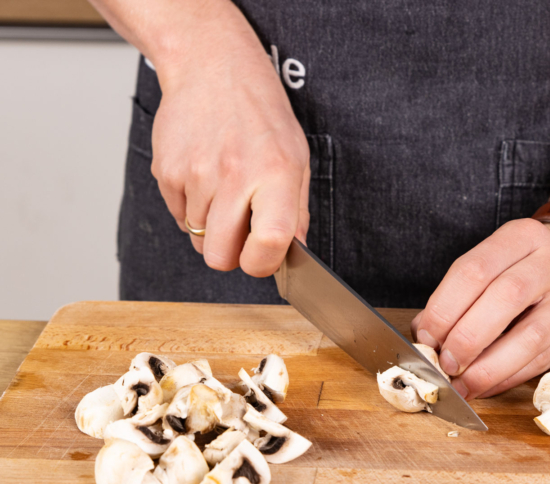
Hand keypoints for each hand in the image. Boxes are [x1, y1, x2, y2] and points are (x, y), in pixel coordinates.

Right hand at [150, 21, 309, 276]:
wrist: (212, 67)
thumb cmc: (259, 112)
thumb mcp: (296, 157)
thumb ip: (296, 210)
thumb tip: (292, 250)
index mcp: (275, 174)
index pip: (269, 242)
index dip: (263, 263)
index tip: (263, 258)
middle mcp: (234, 176)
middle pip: (219, 257)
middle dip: (229, 254)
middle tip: (240, 230)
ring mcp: (195, 174)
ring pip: (198, 238)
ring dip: (211, 225)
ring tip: (224, 188)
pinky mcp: (166, 172)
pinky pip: (179, 216)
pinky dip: (192, 206)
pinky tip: (205, 175)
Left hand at [411, 219, 549, 399]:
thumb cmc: (530, 265)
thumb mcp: (498, 259)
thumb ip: (461, 291)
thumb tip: (425, 333)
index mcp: (523, 236)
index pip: (475, 269)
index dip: (444, 308)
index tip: (426, 336)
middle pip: (505, 298)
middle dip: (467, 338)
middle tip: (444, 363)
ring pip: (529, 337)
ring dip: (488, 367)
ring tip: (463, 383)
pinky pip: (543, 361)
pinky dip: (508, 378)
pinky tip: (486, 386)